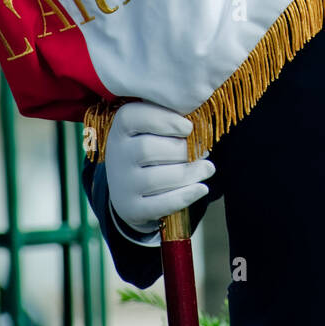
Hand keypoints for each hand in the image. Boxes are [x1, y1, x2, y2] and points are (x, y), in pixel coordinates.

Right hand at [105, 102, 214, 233]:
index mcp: (122, 127)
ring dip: (188, 173)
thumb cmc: (155, 146)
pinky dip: (184, 196)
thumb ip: (175, 119)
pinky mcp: (131, 208)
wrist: (133, 187)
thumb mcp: (158, 127)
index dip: (165, 121)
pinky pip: (158, 204)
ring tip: (208, 168)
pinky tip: (202, 188)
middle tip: (202, 152)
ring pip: (154, 178)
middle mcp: (117, 154)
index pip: (135, 117)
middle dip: (181, 150)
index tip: (188, 127)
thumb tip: (203, 123)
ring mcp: (122, 184)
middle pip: (148, 149)